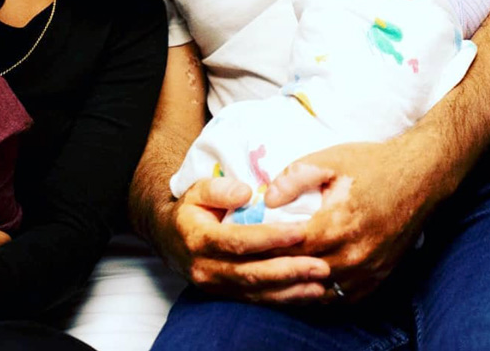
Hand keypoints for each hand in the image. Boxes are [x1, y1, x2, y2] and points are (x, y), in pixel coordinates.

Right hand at [163, 176, 330, 302]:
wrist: (169, 238)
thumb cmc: (190, 209)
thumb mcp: (197, 190)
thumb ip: (219, 189)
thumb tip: (246, 193)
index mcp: (199, 238)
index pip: (238, 241)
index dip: (270, 238)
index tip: (299, 232)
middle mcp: (206, 268)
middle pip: (251, 273)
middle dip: (289, 270)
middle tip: (321, 265)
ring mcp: (216, 286)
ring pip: (257, 291)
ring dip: (291, 289)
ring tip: (320, 282)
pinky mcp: (225, 295)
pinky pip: (257, 300)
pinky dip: (284, 298)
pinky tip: (307, 293)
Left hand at [266, 136, 435, 300]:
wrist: (419, 175)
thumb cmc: (371, 164)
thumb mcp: (328, 160)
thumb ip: (294, 177)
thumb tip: (266, 198)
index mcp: (338, 223)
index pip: (289, 247)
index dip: (264, 246)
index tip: (244, 242)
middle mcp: (355, 253)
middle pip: (302, 271)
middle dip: (275, 267)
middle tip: (249, 263)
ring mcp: (370, 269)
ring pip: (322, 290)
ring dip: (297, 285)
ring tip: (272, 276)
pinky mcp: (380, 276)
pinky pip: (345, 297)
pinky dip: (322, 293)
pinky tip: (305, 283)